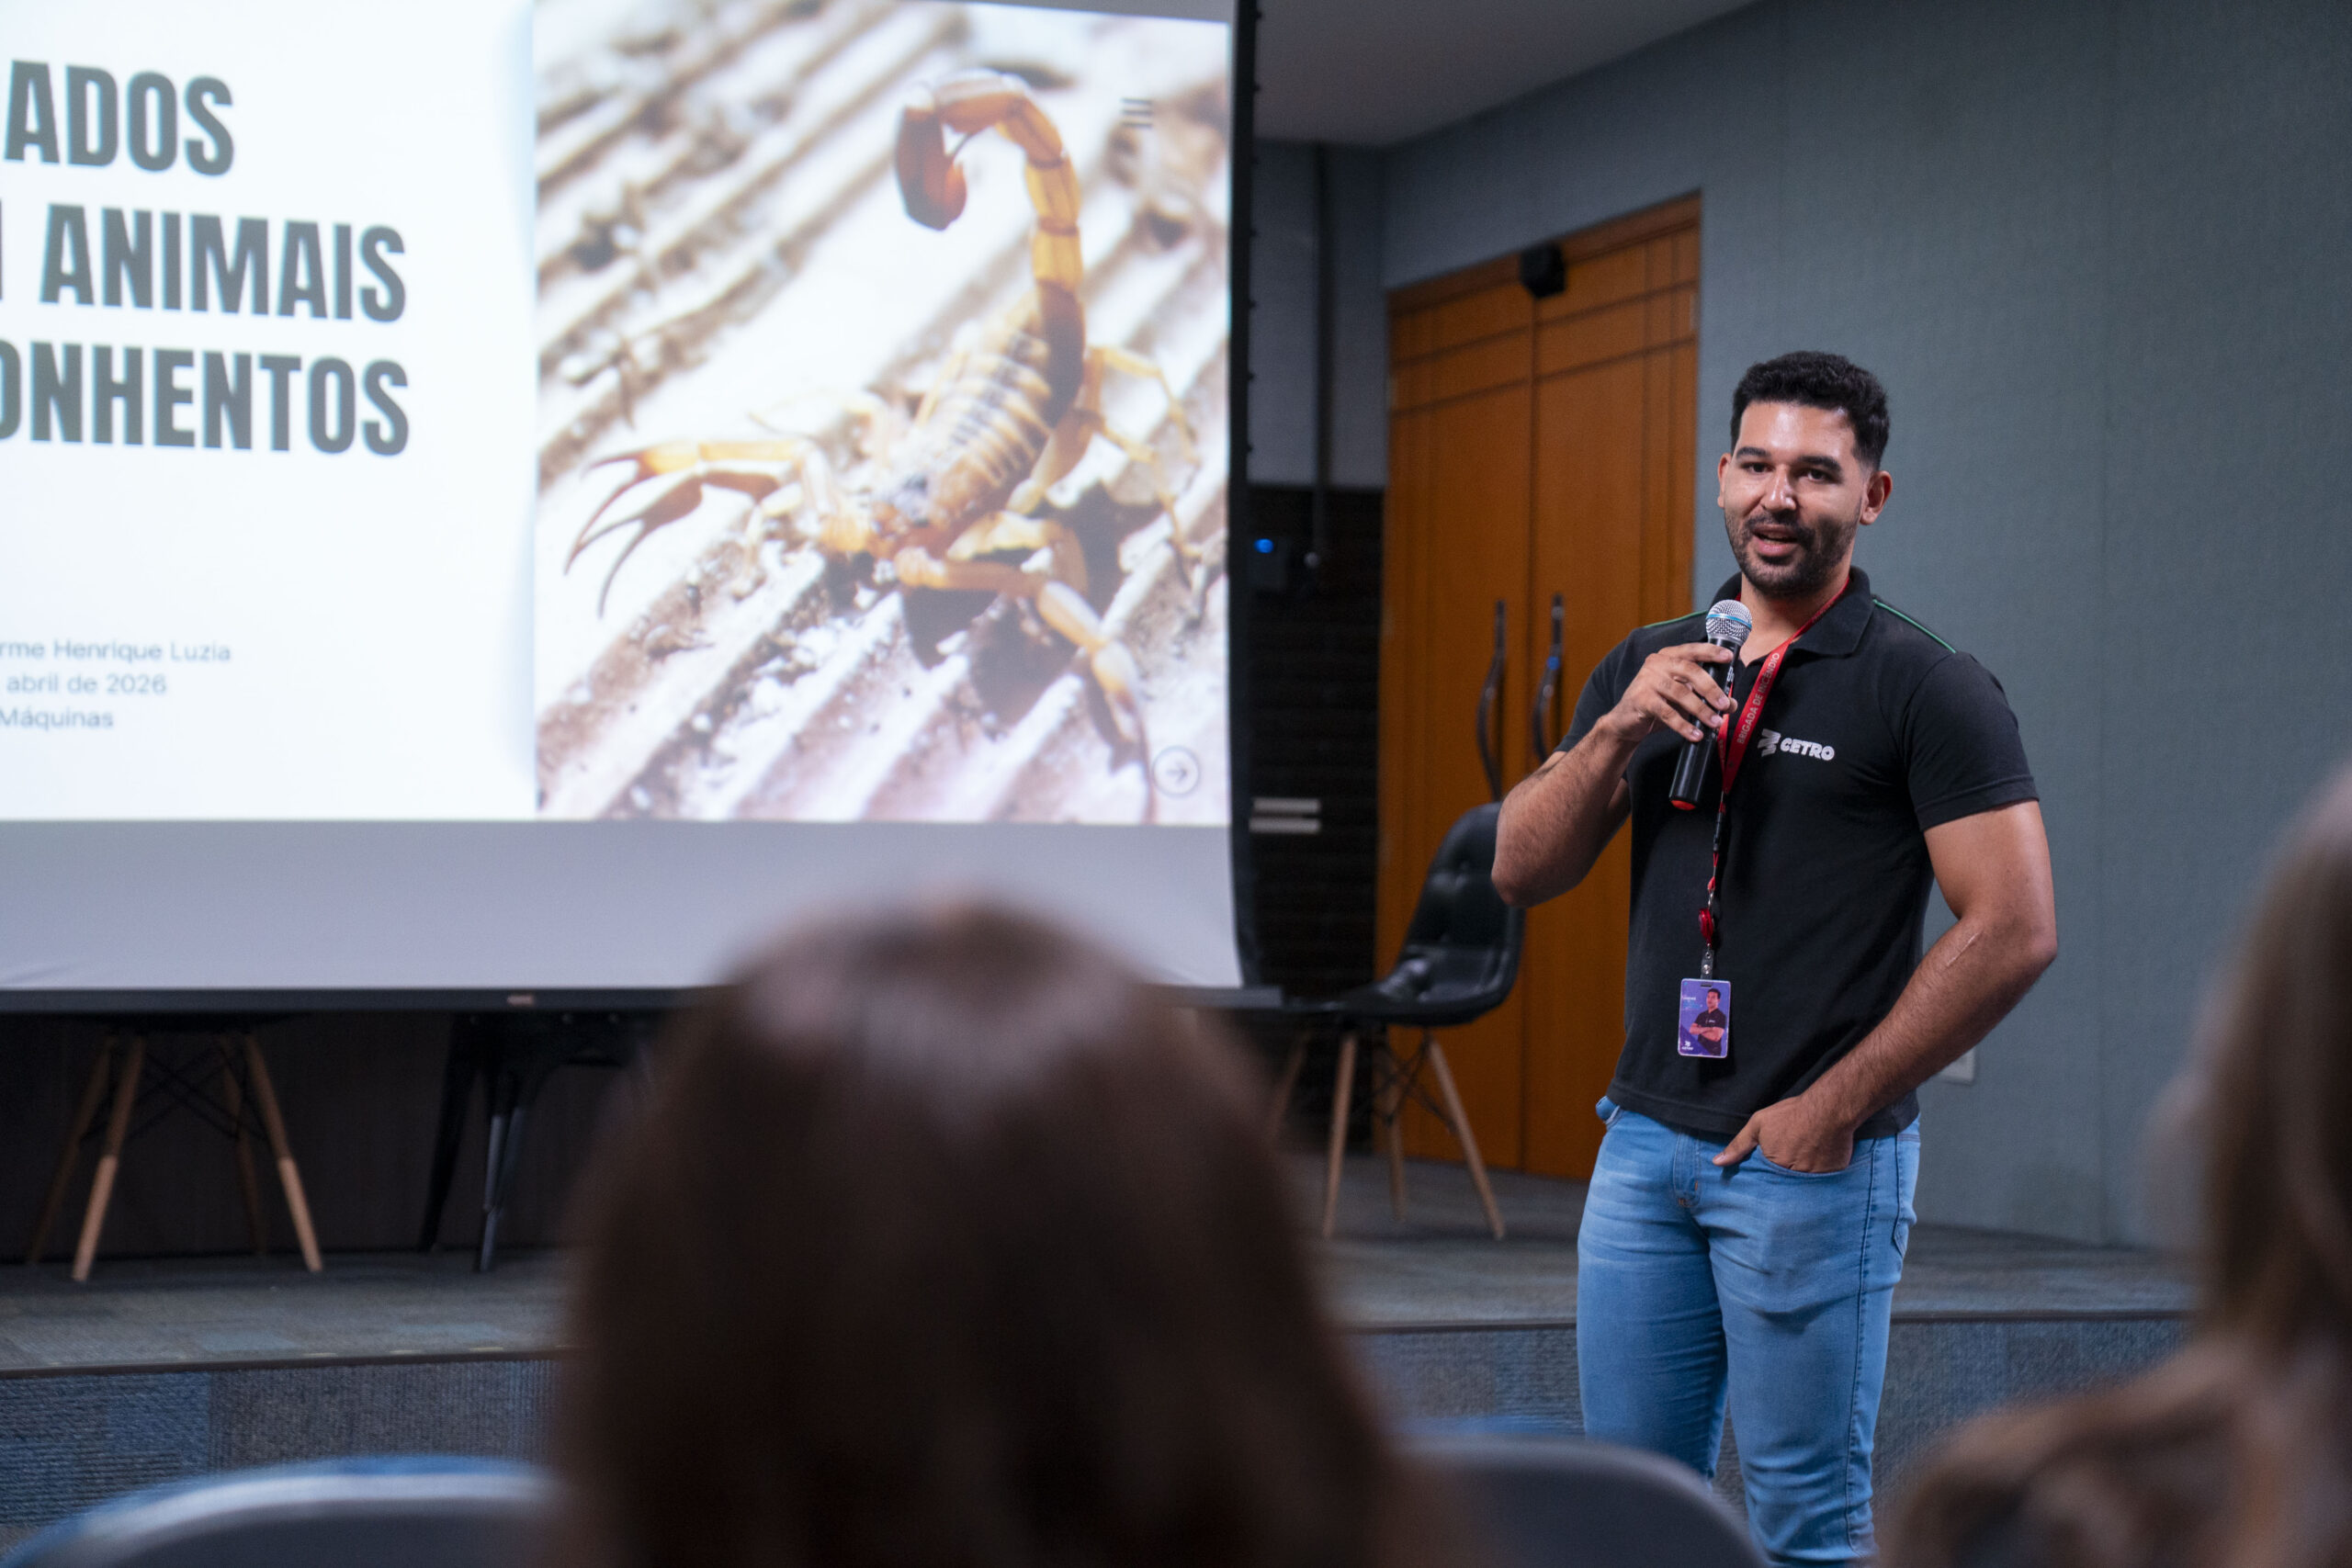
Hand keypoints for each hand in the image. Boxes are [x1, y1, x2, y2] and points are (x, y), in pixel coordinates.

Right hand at [1605, 642, 1734, 745]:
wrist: (1625, 722)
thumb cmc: (1657, 705)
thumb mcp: (1683, 698)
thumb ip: (1704, 696)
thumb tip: (1731, 704)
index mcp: (1668, 656)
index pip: (1692, 650)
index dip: (1711, 652)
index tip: (1729, 657)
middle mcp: (1656, 663)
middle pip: (1689, 670)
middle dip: (1710, 688)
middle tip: (1725, 704)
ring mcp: (1646, 680)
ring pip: (1680, 693)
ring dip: (1700, 709)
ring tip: (1714, 723)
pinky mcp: (1640, 699)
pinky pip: (1667, 712)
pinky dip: (1683, 725)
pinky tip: (1695, 734)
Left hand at [1713, 1095, 1854, 1172]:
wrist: (1829, 1109)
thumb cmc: (1792, 1115)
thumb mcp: (1759, 1124)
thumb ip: (1738, 1146)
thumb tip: (1717, 1162)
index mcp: (1774, 1168)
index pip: (1765, 1182)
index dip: (1765, 1175)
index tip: (1768, 1168)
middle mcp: (1794, 1178)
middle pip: (1785, 1184)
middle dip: (1783, 1177)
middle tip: (1788, 1158)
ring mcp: (1815, 1179)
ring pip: (1803, 1184)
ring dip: (1801, 1175)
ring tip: (1804, 1158)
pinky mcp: (1832, 1176)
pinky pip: (1823, 1180)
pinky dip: (1819, 1172)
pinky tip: (1819, 1158)